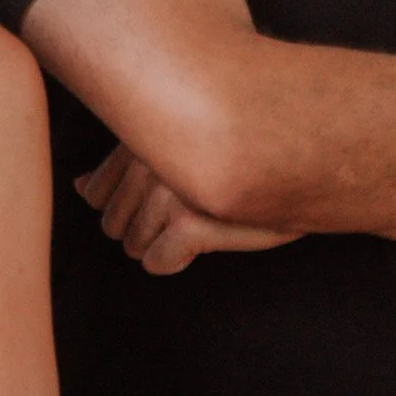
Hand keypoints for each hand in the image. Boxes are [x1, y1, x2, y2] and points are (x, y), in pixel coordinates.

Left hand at [74, 147, 298, 272]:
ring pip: (132, 244)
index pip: (95, 190)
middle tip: (188, 214)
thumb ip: (125, 164)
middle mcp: (149, 156)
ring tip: (200, 224)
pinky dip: (172, 262)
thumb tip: (78, 187)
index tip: (166, 197)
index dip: (124, 206)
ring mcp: (168, 188)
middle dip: (142, 229)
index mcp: (141, 133)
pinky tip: (198, 244)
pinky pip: (158, 261)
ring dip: (161, 245)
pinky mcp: (190, 220)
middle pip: (111, 222)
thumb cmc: (246, 152)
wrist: (317, 158)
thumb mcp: (181, 149)